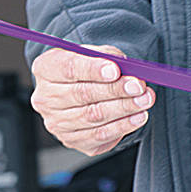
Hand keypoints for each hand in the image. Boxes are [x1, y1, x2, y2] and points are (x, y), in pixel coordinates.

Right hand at [29, 45, 154, 155]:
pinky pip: (98, 135)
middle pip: (83, 94)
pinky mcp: (71, 140)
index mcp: (47, 68)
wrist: (83, 87)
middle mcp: (46, 97)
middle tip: (139, 86)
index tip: (115, 70)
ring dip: (123, 109)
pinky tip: (137, 118)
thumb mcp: (95, 52)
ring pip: (92, 116)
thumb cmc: (88, 67)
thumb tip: (126, 67)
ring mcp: (56, 122)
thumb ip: (108, 56)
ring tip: (144, 101)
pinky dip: (121, 126)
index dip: (93, 70)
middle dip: (115, 90)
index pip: (69, 68)